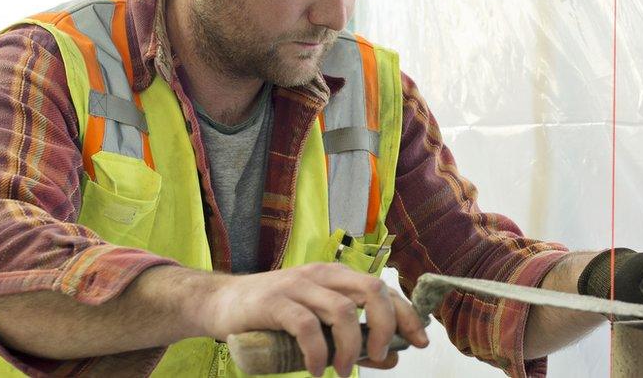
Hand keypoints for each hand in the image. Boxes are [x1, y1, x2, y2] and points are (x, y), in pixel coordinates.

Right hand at [199, 263, 428, 376]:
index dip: (407, 314)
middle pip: (371, 290)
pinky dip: (318, 353)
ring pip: (342, 311)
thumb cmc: (273, 316)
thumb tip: (392, 358)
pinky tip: (317, 371)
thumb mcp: (317, 325)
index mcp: (336, 276)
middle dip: (387, 326)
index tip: (421, 341)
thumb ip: (353, 340)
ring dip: (350, 347)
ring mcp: (297, 286)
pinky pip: (307, 327)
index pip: (383, 289)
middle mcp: (320, 275)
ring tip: (341, 371)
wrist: (221, 304)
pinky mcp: (274, 302)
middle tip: (380, 355)